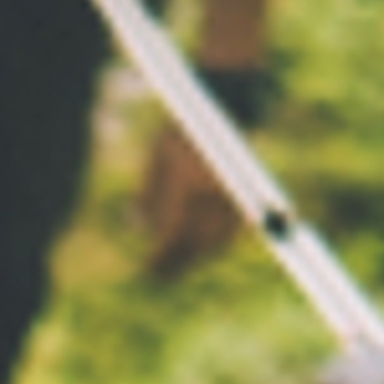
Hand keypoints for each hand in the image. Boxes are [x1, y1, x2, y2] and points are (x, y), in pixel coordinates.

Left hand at [136, 115, 243, 276]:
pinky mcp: (247, 194)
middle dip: (177, 263)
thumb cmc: (184, 131)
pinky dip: (213, 244)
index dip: (159, 258)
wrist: (228, 107)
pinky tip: (200, 249)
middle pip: (194, 243)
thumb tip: (136, 227)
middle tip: (160, 276)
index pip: (171, 234)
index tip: (148, 270)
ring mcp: (234, 193)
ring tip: (178, 266)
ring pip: (214, 241)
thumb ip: (147, 195)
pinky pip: (229, 231)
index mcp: (187, 182)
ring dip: (195, 257)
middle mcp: (213, 191)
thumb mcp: (156, 157)